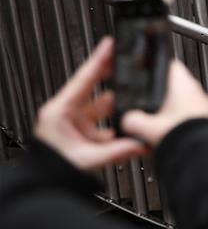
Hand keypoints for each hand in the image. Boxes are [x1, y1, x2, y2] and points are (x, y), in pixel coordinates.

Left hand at [33, 37, 148, 171]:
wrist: (44, 184)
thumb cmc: (53, 169)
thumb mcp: (88, 160)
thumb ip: (118, 152)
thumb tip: (142, 144)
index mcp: (61, 111)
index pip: (85, 79)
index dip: (99, 60)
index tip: (110, 44)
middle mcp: (68, 114)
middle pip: (96, 89)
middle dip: (113, 79)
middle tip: (128, 66)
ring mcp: (75, 123)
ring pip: (102, 107)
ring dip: (118, 106)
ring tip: (135, 101)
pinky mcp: (82, 134)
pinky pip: (104, 123)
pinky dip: (116, 124)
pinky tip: (127, 126)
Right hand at [121, 59, 207, 146]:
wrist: (203, 156)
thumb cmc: (183, 137)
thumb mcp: (146, 128)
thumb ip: (132, 120)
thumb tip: (127, 120)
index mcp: (184, 85)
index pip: (172, 65)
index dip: (159, 68)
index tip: (151, 74)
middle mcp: (199, 93)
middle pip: (178, 86)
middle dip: (164, 95)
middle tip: (152, 104)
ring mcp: (207, 108)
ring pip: (186, 103)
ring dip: (175, 110)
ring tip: (162, 122)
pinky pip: (193, 117)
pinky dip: (184, 122)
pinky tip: (173, 133)